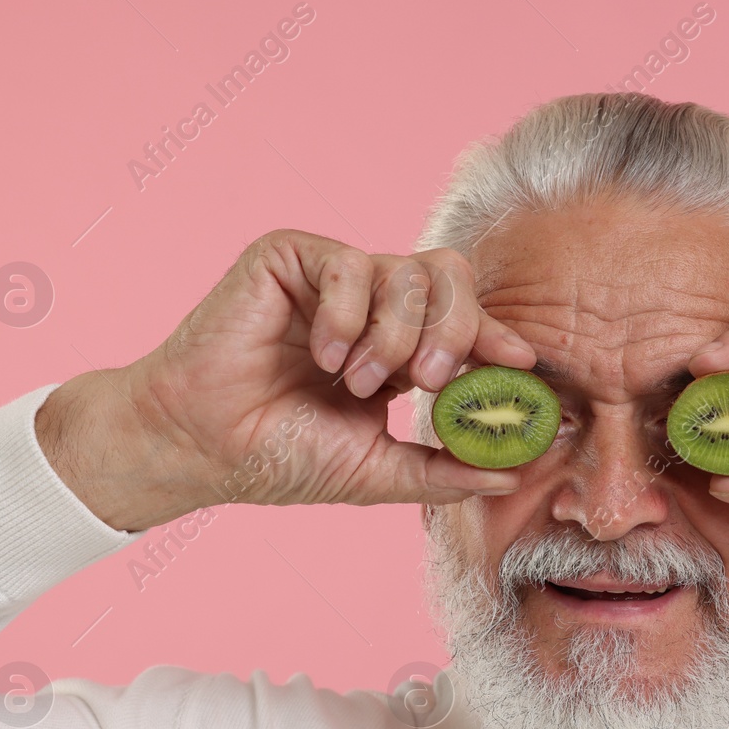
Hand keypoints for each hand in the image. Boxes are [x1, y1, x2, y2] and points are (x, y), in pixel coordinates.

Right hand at [36, 229, 536, 531]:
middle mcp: (371, 304)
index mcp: (399, 346)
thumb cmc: (282, 456)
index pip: (466, 321)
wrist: (204, 447)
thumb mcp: (381, 470)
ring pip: (407, 271)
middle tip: (432, 379)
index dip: (498, 336)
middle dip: (456, 330)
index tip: (524, 365)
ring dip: (394, 336)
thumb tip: (517, 471)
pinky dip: (346, 317)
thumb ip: (448, 469)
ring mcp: (332, 277)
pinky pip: (350, 265)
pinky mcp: (290, 257)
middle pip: (450, 279)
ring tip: (356, 383)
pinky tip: (321, 357)